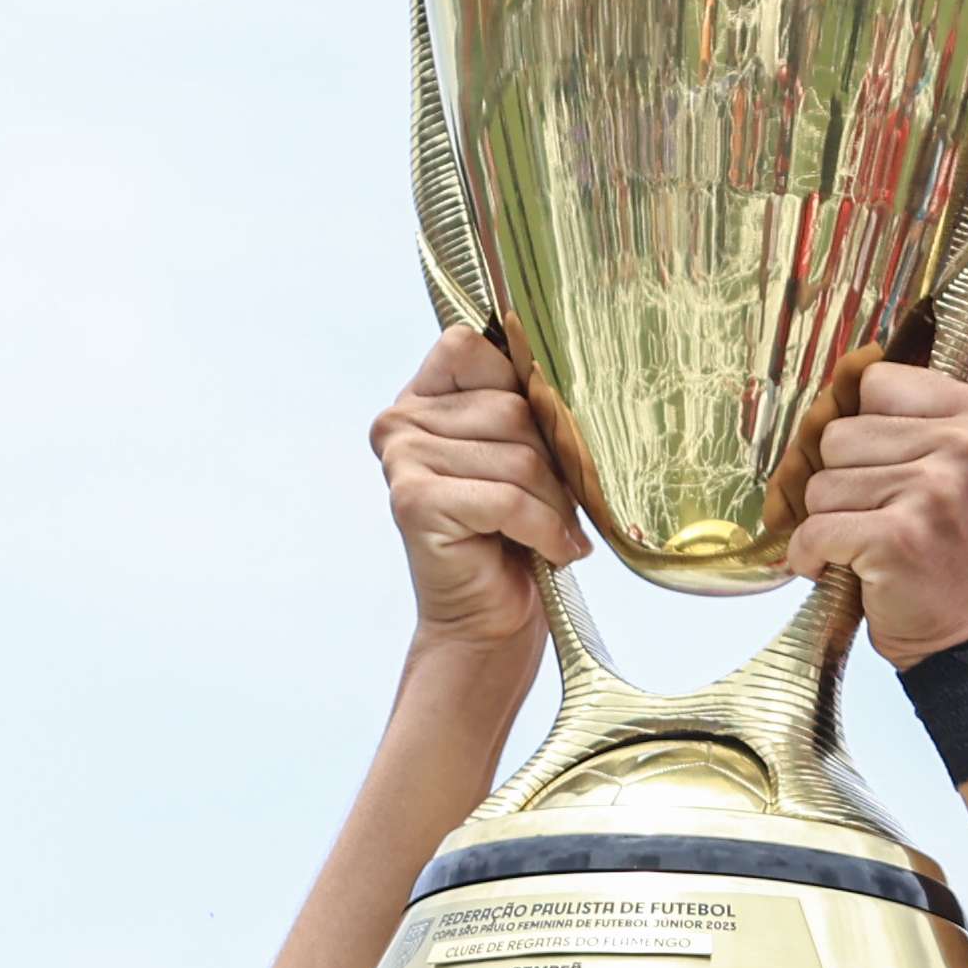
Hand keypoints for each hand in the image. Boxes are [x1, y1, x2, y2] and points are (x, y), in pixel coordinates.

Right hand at [368, 326, 590, 651]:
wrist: (485, 621)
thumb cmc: (509, 536)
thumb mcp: (519, 455)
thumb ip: (523, 406)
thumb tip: (566, 379)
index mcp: (422, 398)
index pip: (471, 347)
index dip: (521, 385)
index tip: (543, 436)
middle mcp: (401, 421)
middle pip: (511, 405)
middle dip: (554, 458)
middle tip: (564, 501)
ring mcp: (402, 459)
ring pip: (518, 454)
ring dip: (555, 501)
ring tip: (558, 530)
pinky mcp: (414, 501)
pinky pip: (507, 498)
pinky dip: (544, 528)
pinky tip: (553, 549)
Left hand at [782, 361, 967, 668]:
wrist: (964, 636)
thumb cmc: (942, 547)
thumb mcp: (941, 463)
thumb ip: (894, 415)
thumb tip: (840, 372)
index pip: (873, 380)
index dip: (859, 427)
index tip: (881, 466)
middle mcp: (966, 443)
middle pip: (838, 431)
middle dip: (838, 480)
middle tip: (876, 515)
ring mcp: (935, 489)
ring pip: (819, 481)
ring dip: (827, 520)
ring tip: (869, 542)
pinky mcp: (899, 536)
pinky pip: (814, 528)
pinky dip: (811, 556)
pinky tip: (843, 568)